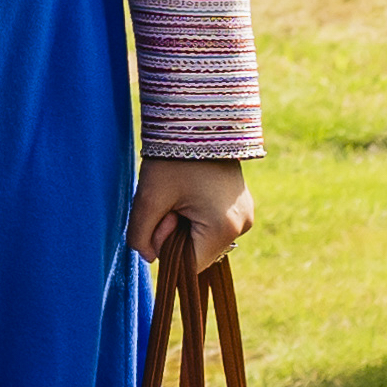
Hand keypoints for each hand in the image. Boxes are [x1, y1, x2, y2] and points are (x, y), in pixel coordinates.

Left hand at [132, 156, 255, 273]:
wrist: (199, 120)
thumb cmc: (173, 157)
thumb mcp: (148, 198)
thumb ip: (140, 235)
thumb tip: (149, 258)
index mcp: (224, 228)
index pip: (190, 266)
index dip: (167, 248)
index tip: (163, 215)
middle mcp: (243, 226)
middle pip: (198, 253)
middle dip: (176, 236)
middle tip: (170, 200)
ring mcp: (246, 215)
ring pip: (205, 239)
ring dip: (186, 226)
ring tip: (182, 194)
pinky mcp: (243, 205)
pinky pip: (214, 225)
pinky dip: (197, 217)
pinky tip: (191, 193)